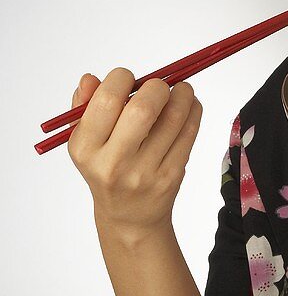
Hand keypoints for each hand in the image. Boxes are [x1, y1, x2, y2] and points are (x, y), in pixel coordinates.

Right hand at [67, 69, 202, 238]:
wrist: (129, 216)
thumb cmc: (106, 167)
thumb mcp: (86, 142)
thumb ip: (84, 106)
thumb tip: (90, 79)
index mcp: (86, 148)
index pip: (107, 101)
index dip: (123, 78)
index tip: (129, 79)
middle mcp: (114, 163)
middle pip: (142, 109)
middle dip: (156, 87)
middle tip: (158, 86)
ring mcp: (145, 172)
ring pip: (174, 119)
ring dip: (182, 94)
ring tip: (180, 90)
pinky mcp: (171, 176)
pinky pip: (189, 133)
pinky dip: (193, 110)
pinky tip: (189, 105)